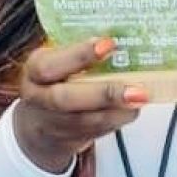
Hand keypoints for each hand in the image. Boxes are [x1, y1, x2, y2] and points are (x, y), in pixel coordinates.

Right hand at [13, 37, 147, 172]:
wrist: (37, 125)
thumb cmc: (53, 81)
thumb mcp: (55, 60)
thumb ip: (77, 52)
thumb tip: (121, 36)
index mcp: (34, 72)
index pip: (49, 65)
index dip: (78, 56)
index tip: (108, 44)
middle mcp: (40, 99)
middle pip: (66, 100)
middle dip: (104, 94)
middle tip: (135, 88)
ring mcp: (55, 124)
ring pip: (87, 121)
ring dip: (118, 110)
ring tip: (142, 97)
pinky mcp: (71, 141)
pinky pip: (97, 132)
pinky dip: (118, 119)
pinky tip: (133, 108)